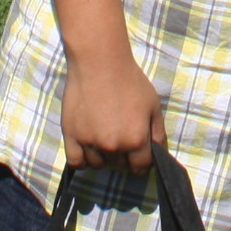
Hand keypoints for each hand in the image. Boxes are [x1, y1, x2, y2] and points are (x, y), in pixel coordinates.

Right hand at [62, 51, 166, 171]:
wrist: (99, 63)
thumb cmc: (130, 81)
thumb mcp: (153, 106)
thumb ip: (158, 134)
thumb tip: (158, 154)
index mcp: (135, 140)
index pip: (141, 167)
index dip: (142, 162)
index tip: (139, 156)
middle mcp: (113, 146)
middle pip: (119, 165)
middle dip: (124, 156)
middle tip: (121, 138)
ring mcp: (90, 143)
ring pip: (98, 164)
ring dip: (104, 157)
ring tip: (105, 138)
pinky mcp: (71, 135)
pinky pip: (76, 162)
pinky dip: (83, 159)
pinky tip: (88, 147)